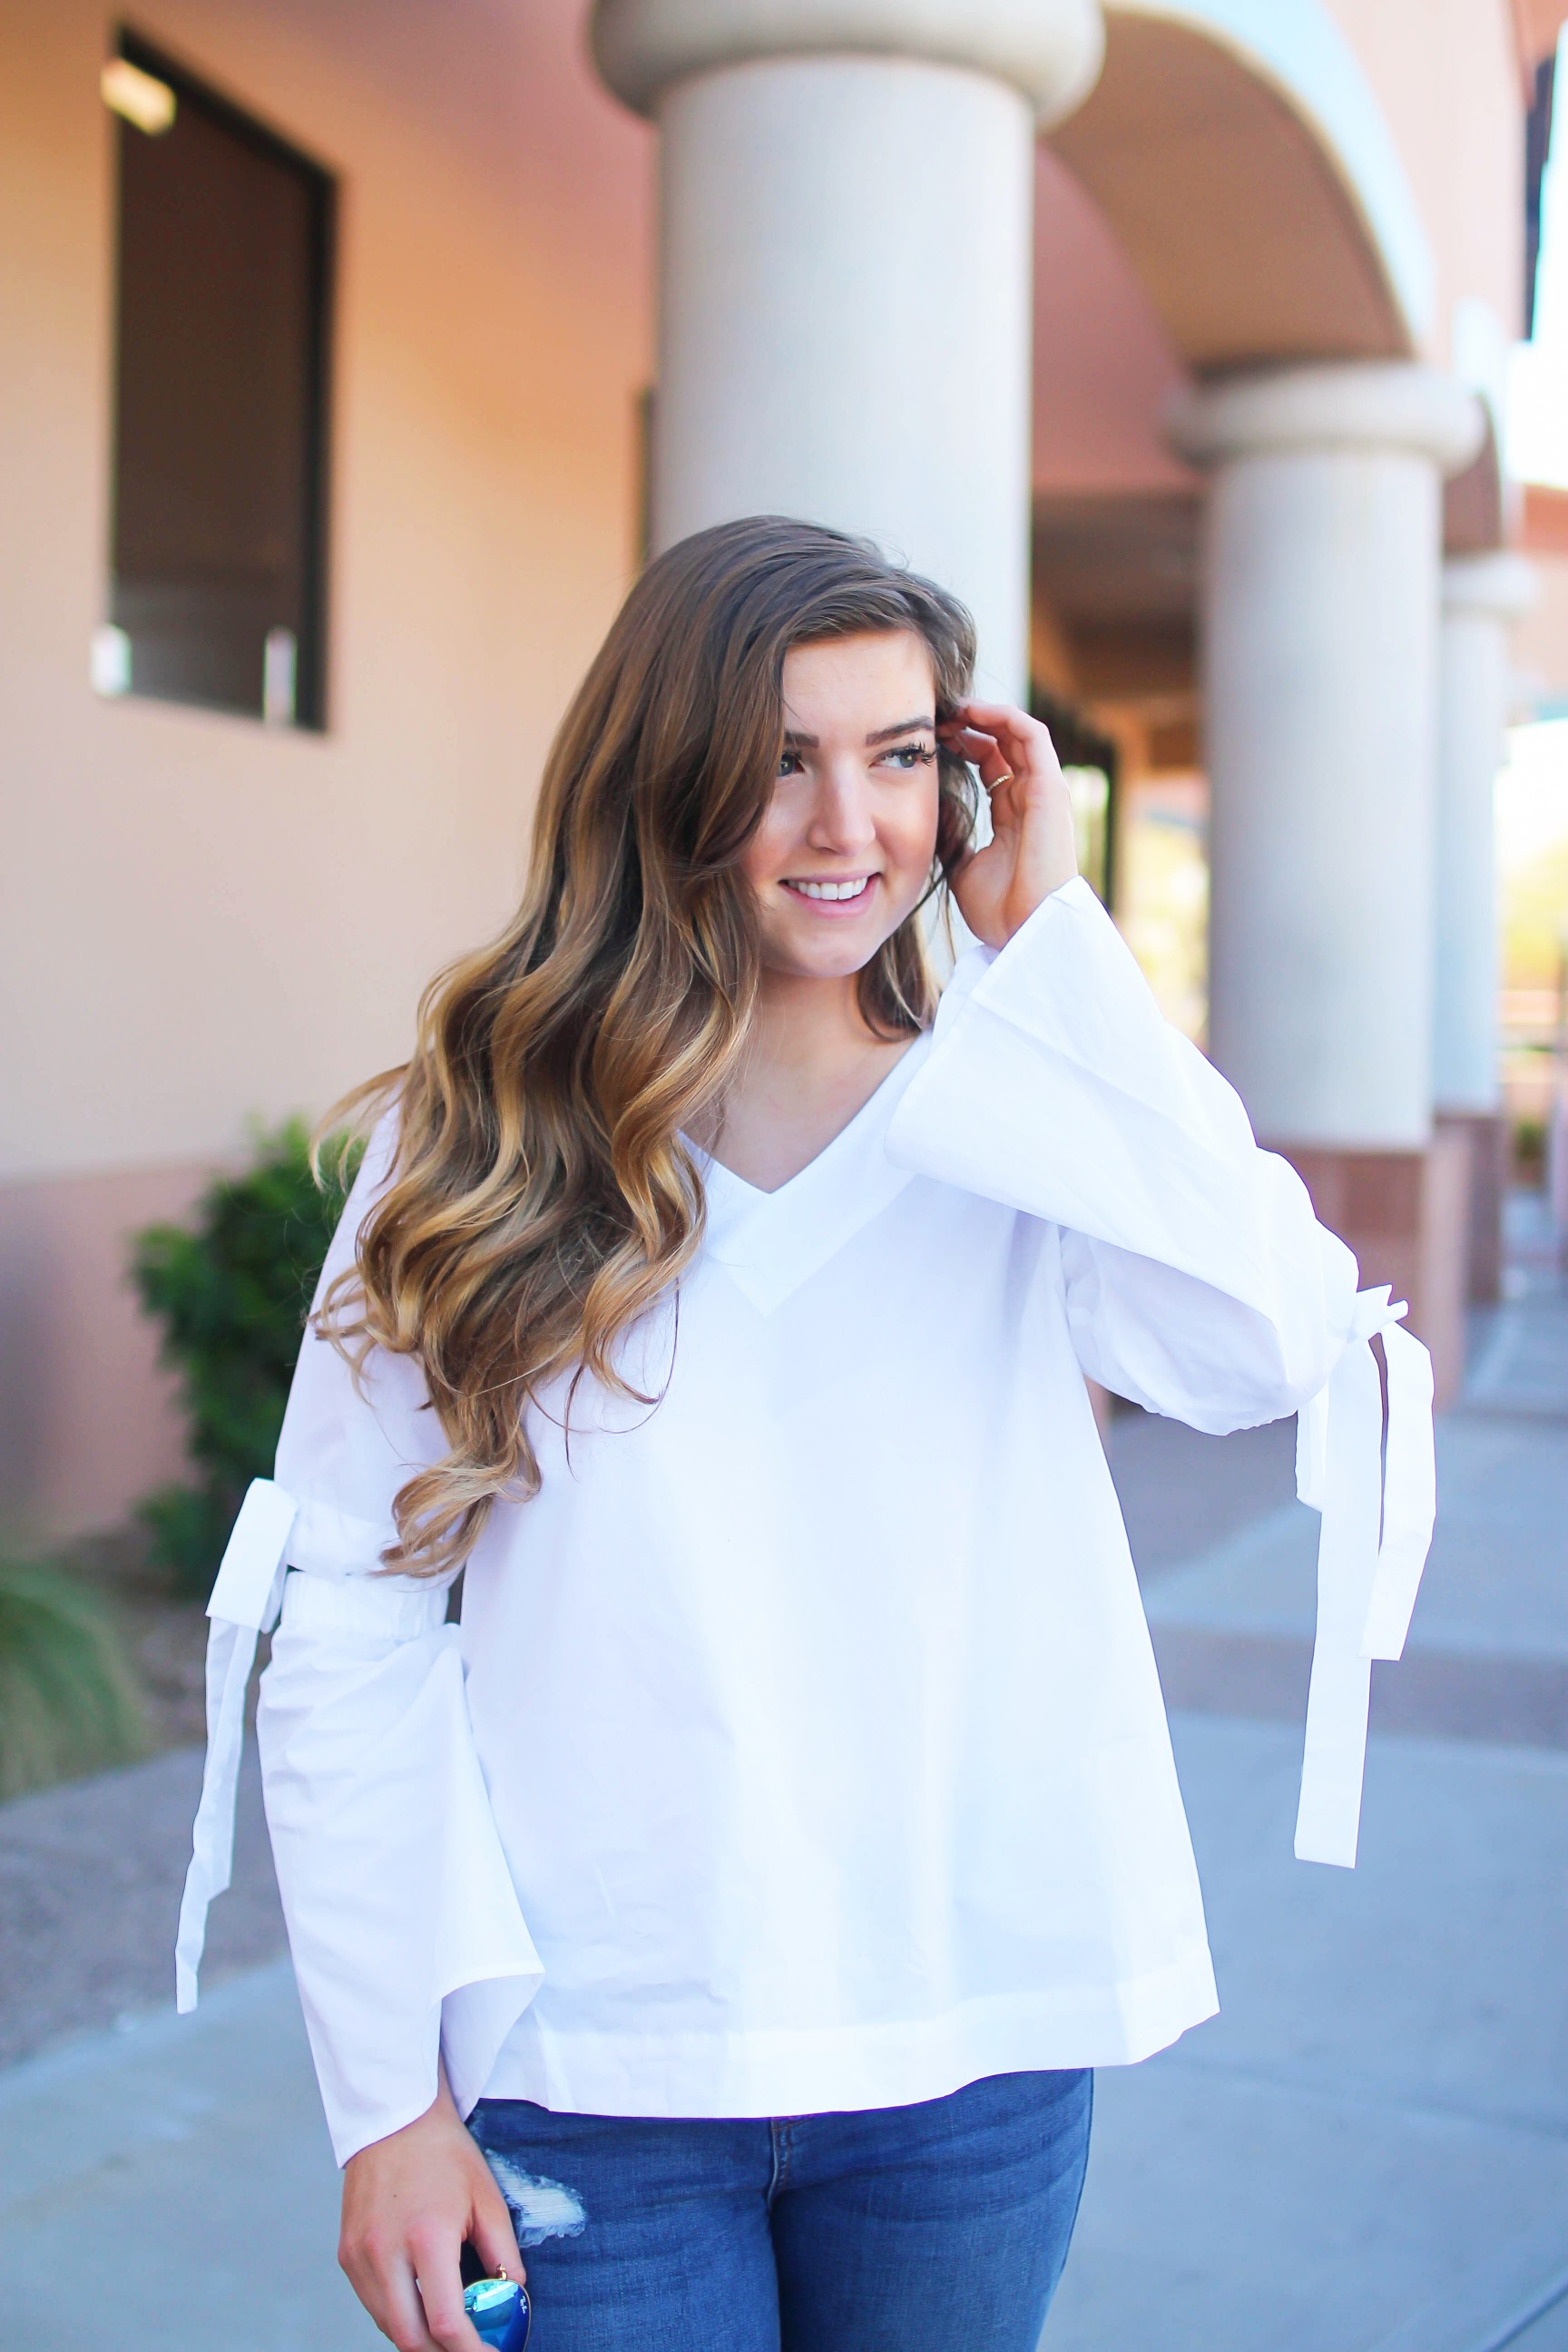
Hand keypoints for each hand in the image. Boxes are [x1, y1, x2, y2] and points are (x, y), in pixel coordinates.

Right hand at [340, 2075, 522, 2351]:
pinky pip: (372, 2304)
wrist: (394, 2115)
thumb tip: (512, 2298)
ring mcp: (359, 2255)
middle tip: (469, 2348)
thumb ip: (503, 2253)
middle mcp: (385, 2253)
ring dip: (418, 2337)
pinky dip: (397, 2316)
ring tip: (448, 2328)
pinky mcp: (346, 2254)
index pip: (446, 2323)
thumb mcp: (486, 2198)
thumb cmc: (445, 2154)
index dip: (471, 2351)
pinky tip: (420, 2304)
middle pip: (410, 2338)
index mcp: (426, 2237)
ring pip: (387, 2326)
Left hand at [940, 699, 1077, 949]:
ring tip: (952, 707)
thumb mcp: (962, 866)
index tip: (930, 739)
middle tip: (936, 717)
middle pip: (1003, 744)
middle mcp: (1031, 799)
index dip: (962, 745)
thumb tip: (932, 810)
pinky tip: (972, 712)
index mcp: (1012, 817)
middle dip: (970, 724)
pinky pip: (1031, 735)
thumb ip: (951, 837)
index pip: (991, 765)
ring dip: (985, 714)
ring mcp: (1043, 791)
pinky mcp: (1050, 786)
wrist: (1024, 928)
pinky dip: (1002, 717)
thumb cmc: (999, 909)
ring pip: (1018, 733)